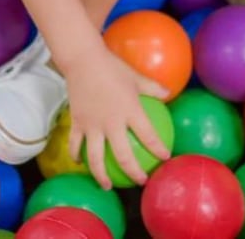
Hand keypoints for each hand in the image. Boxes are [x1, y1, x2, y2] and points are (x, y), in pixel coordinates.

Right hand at [64, 46, 170, 188]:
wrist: (83, 59)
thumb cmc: (112, 66)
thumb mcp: (135, 76)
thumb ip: (152, 87)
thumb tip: (169, 93)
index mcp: (129, 110)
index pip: (148, 135)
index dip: (158, 149)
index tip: (165, 158)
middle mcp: (111, 122)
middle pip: (123, 156)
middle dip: (134, 173)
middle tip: (140, 181)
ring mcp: (92, 125)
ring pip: (96, 159)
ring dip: (102, 176)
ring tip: (107, 185)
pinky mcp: (77, 123)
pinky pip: (75, 145)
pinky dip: (76, 156)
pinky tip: (80, 163)